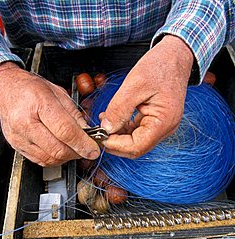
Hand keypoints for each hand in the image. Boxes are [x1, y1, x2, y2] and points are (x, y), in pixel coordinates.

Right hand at [0, 62, 99, 165]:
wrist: (5, 88)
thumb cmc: (30, 88)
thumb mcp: (58, 92)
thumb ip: (74, 114)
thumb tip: (87, 133)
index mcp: (38, 104)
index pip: (65, 131)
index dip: (82, 144)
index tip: (93, 149)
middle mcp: (25, 122)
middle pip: (57, 149)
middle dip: (77, 153)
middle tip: (86, 150)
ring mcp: (19, 137)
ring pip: (49, 159)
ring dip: (66, 158)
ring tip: (73, 149)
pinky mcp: (16, 146)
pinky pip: (40, 160)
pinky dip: (54, 159)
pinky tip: (60, 150)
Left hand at [100, 35, 193, 157]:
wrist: (175, 55)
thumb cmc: (161, 65)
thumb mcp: (135, 84)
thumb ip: (119, 108)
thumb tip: (106, 128)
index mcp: (164, 122)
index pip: (137, 146)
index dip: (116, 145)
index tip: (100, 136)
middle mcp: (165, 128)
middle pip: (136, 147)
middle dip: (115, 142)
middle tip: (98, 132)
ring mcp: (161, 126)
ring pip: (136, 141)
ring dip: (118, 135)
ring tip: (103, 122)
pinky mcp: (156, 120)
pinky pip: (138, 131)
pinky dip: (124, 128)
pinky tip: (113, 118)